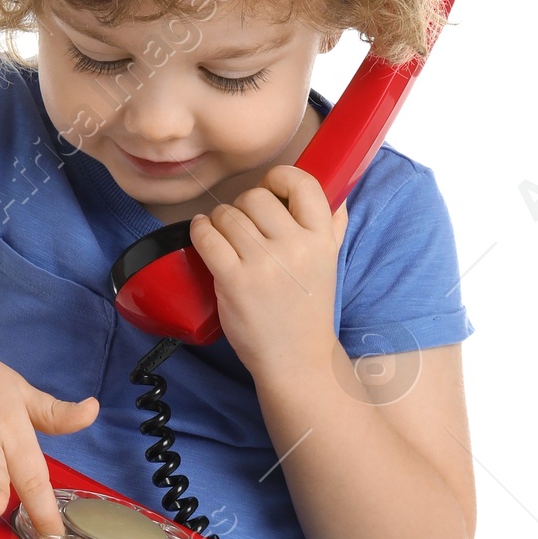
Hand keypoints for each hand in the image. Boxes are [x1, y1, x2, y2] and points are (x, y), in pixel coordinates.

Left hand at [189, 164, 347, 381]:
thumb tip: (337, 188)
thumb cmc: (308, 309)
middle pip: (255, 197)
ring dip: (219, 221)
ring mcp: (263, 264)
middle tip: (242, 225)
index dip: (279, 178)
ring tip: (223, 236)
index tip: (269, 190)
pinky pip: (207, 236)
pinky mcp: (234, 281)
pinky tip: (203, 233)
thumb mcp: (330, 262)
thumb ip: (333, 225)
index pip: (302, 182)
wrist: (296, 359)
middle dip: (243, 206)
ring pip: (228, 215)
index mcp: (321, 238)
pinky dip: (200, 230)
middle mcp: (295, 246)